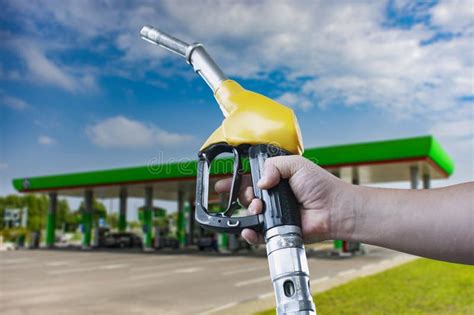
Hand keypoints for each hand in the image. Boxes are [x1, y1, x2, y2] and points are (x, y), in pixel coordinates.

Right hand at [215, 155, 352, 243]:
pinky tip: (249, 229)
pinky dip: (250, 233)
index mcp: (275, 179)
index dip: (234, 182)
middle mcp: (273, 197)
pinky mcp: (277, 231)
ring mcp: (274, 214)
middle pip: (245, 197)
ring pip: (249, 215)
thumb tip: (260, 182)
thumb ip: (274, 166)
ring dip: (248, 211)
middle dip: (243, 196)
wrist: (333, 208)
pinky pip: (258, 234)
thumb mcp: (295, 164)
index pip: (249, 180)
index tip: (221, 185)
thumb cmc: (320, 185)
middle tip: (252, 196)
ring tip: (258, 208)